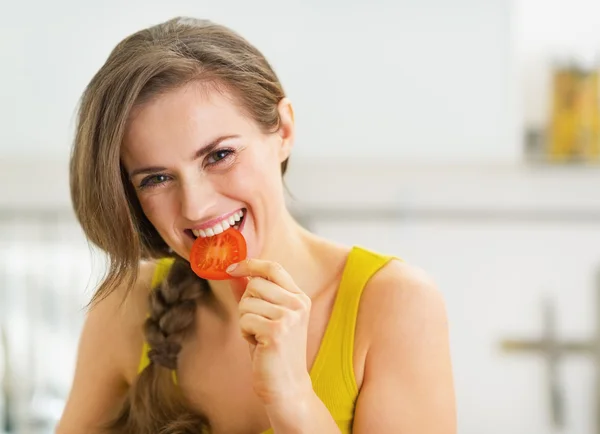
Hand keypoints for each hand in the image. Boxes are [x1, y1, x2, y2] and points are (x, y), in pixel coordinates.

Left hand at [227, 259, 312, 405]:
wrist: (287, 386)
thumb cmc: (274, 352)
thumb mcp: (266, 317)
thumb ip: (253, 294)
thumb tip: (235, 273)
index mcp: (299, 298)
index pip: (274, 267)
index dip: (250, 264)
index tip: (232, 267)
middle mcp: (298, 304)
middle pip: (255, 284)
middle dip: (245, 303)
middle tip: (255, 323)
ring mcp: (289, 317)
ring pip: (246, 302)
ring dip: (245, 320)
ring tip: (259, 336)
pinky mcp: (276, 331)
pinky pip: (244, 320)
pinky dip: (245, 332)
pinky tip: (258, 344)